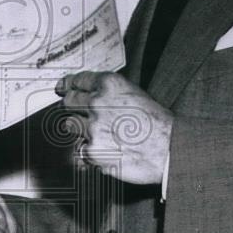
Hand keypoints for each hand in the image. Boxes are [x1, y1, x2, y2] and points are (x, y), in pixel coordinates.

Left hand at [55, 70, 172, 185]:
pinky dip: (88, 152)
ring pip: (71, 125)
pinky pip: (79, 150)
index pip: (78, 80)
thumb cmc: (158, 125)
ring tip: (97, 135)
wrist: (170, 150)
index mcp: (109, 85)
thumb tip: (91, 96)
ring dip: (79, 130)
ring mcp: (93, 128)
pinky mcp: (92, 151)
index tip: (62, 87)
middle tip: (74, 110)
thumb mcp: (135, 95)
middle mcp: (98, 103)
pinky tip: (103, 151)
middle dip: (70, 106)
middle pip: (69, 101)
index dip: (68, 84)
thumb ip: (111, 94)